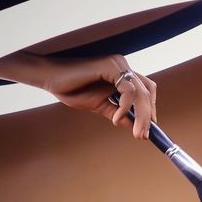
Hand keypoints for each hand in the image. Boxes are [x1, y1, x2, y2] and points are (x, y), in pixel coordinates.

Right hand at [0, 52, 156, 139]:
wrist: (51, 79)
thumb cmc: (73, 89)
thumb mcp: (101, 107)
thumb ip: (118, 114)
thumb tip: (134, 127)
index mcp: (122, 75)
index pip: (146, 91)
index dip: (150, 109)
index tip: (148, 130)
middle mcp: (123, 67)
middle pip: (148, 92)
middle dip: (148, 116)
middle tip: (144, 137)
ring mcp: (118, 65)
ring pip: (141, 92)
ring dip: (141, 115)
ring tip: (135, 132)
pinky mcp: (111, 66)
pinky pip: (128, 89)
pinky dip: (125, 106)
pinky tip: (116, 118)